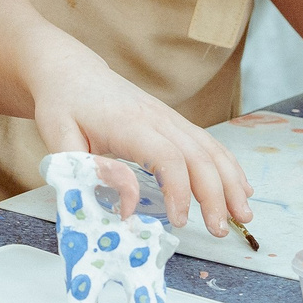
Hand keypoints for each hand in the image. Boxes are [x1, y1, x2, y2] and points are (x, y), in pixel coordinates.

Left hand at [34, 64, 253, 235]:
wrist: (71, 71)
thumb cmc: (63, 106)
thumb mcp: (59, 138)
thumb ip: (87, 171)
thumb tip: (124, 205)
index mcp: (127, 124)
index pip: (167, 157)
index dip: (179, 191)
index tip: (180, 221)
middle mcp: (156, 118)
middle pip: (198, 156)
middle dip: (215, 195)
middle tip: (219, 230)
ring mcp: (169, 117)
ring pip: (210, 149)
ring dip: (231, 182)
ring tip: (242, 216)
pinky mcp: (174, 121)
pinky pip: (209, 143)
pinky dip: (229, 166)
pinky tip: (241, 189)